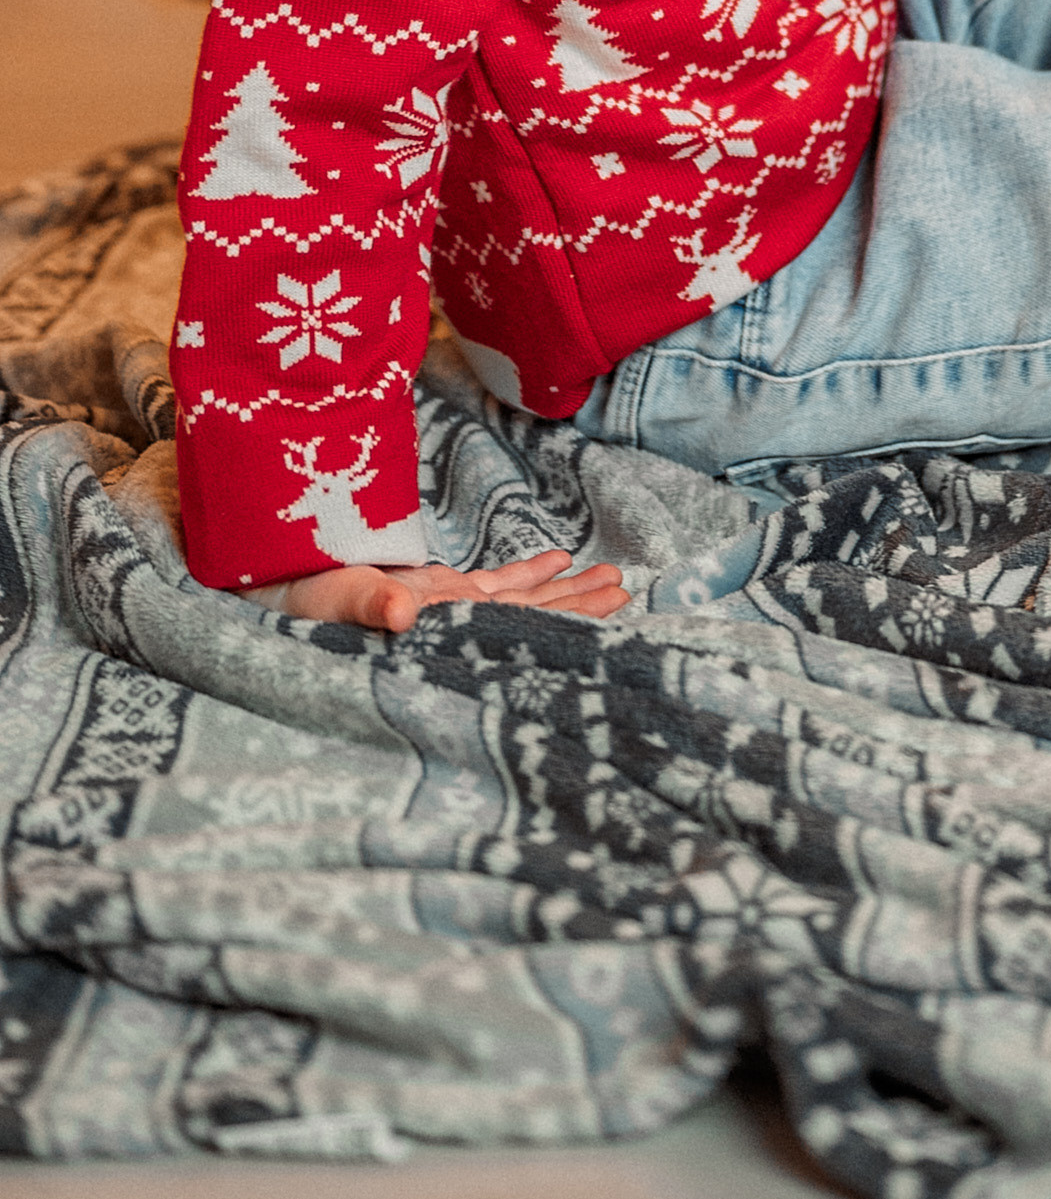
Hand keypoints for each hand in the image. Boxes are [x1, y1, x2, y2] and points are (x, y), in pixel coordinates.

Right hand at [240, 547, 629, 632]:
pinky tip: (556, 561)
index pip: (517, 631)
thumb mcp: (332, 602)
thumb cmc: (298, 605)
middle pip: (531, 619)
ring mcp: (448, 612)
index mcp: (441, 637)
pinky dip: (525, 573)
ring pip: (519, 602)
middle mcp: (453, 630)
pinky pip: (490, 585)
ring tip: (612, 580)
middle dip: (580, 607)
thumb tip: (404, 611)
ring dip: (565, 590)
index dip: (564, 623)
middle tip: (629, 592)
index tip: (610, 613)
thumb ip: (370, 602)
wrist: (273, 590)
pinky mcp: (436, 592)